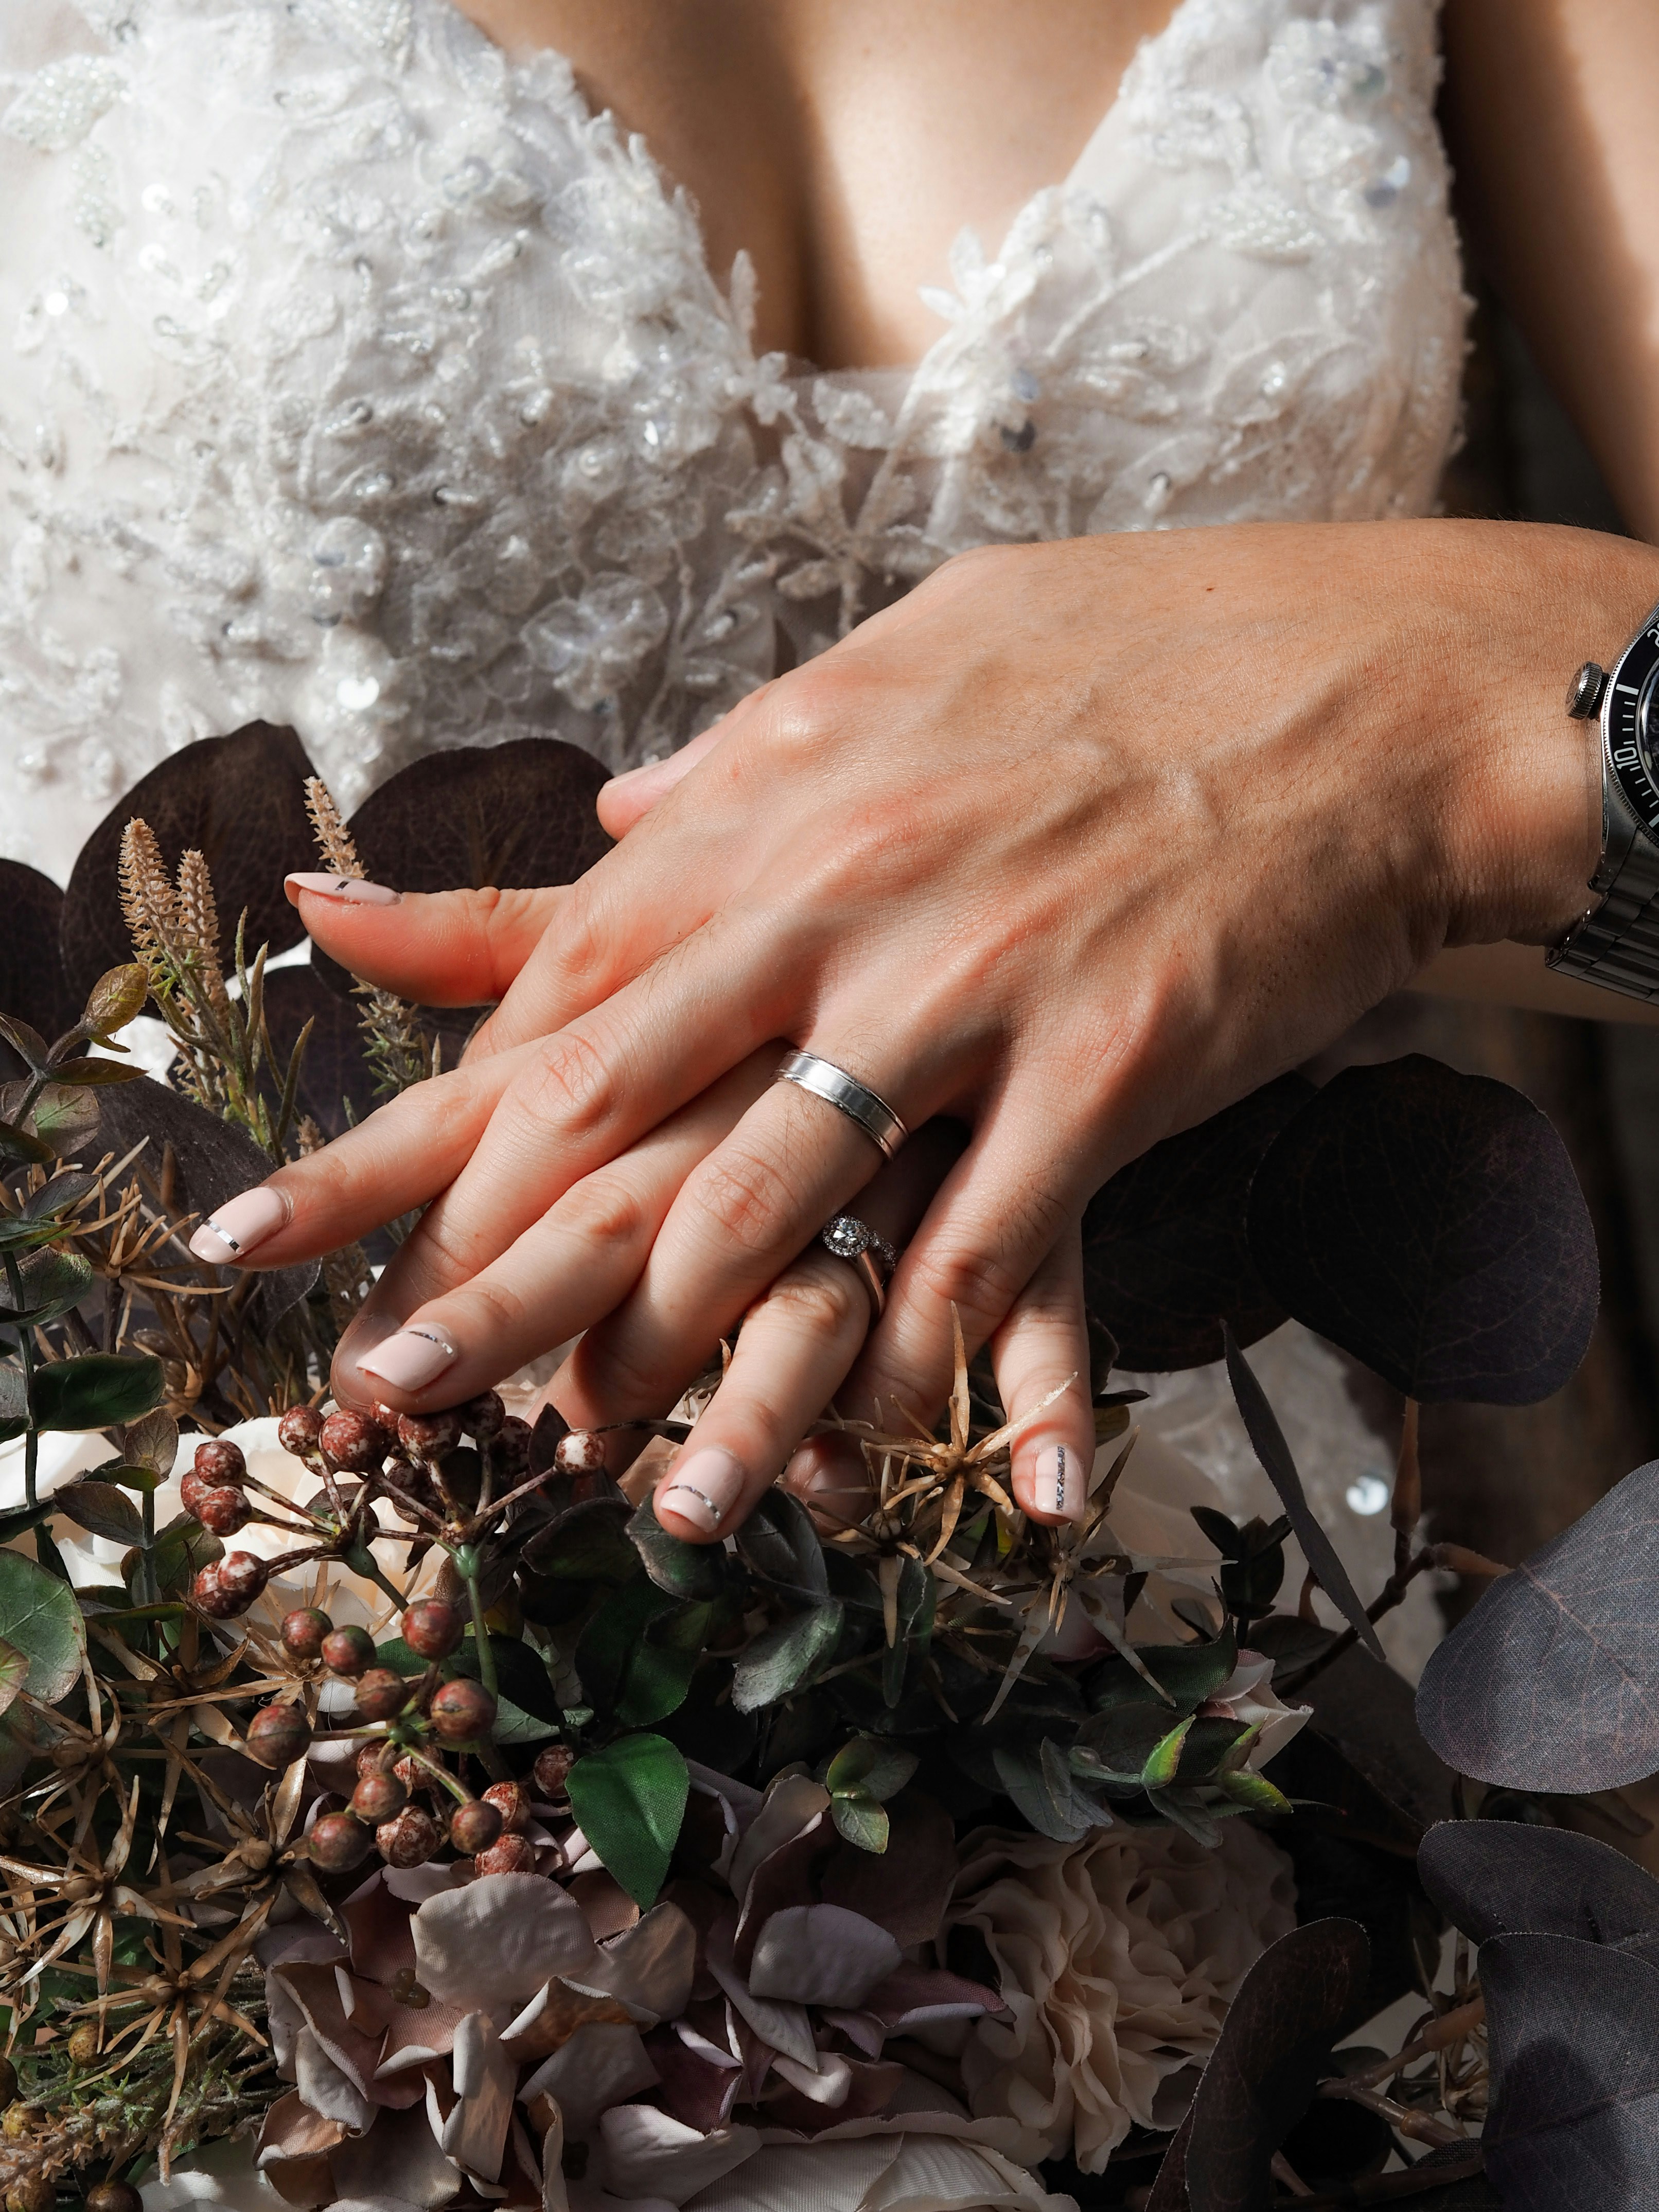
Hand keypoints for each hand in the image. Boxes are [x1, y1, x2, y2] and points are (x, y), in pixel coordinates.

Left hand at [198, 519, 1654, 1532]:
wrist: (1369, 689)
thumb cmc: (1141, 654)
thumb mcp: (907, 657)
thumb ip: (747, 755)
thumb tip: (625, 810)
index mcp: (780, 799)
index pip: (565, 971)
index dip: (460, 1112)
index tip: (390, 1222)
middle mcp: (841, 896)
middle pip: (611, 1096)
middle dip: (487, 1258)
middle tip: (397, 1382)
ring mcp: (971, 988)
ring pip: (771, 1198)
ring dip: (669, 1352)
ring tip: (603, 1464)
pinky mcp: (1105, 1070)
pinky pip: (980, 1251)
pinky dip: (916, 1363)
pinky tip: (875, 1446)